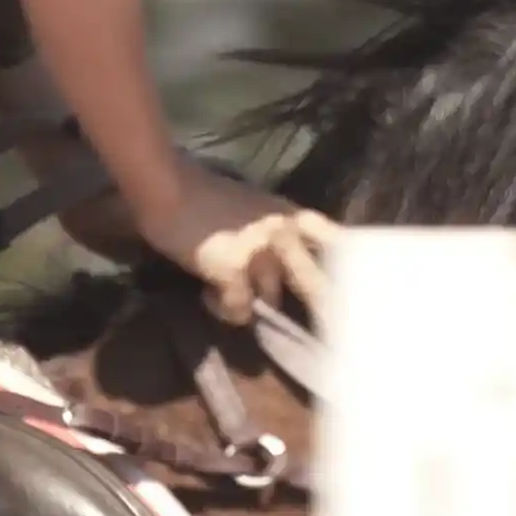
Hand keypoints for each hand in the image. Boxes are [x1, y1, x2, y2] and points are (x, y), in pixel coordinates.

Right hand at [137, 168, 336, 325]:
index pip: (337, 246)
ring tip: (230, 294)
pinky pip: (239, 310)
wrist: (167, 188)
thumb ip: (278, 232)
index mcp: (292, 216)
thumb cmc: (203, 195)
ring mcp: (261, 253)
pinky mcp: (234, 271)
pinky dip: (224, 309)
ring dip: (252, 304)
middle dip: (317, 308)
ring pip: (271, 300)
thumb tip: (289, 269)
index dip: (342, 274)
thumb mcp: (256, 207)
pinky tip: (208, 295)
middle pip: (316, 285)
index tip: (348, 299)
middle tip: (313, 327)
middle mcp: (285, 234)